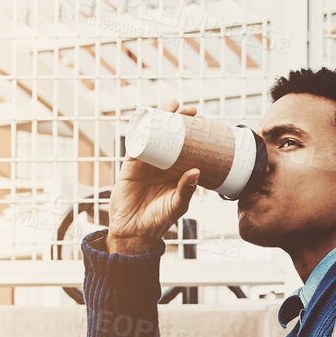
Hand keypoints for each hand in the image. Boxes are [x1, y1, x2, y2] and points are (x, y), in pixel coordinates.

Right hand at [107, 99, 202, 254]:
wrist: (133, 230)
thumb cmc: (157, 221)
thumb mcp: (176, 206)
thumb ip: (186, 191)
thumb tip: (196, 171)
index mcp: (177, 173)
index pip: (188, 149)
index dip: (195, 135)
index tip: (204, 122)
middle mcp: (163, 164)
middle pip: (172, 137)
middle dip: (180, 121)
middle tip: (191, 110)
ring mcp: (147, 162)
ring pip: (154, 134)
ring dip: (161, 118)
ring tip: (171, 105)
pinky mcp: (130, 164)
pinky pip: (135, 142)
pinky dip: (139, 128)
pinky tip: (146, 115)